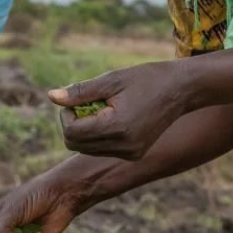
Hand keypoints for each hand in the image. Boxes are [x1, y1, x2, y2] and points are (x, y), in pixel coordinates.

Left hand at [50, 59, 193, 160]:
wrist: (181, 89)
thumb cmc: (145, 79)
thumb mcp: (111, 80)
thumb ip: (80, 91)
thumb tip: (51, 96)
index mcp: (117, 127)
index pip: (72, 133)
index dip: (66, 115)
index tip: (76, 100)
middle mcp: (124, 147)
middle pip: (75, 145)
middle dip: (73, 124)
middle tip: (87, 103)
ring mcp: (130, 154)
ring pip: (87, 150)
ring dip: (84, 131)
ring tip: (102, 108)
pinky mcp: (135, 154)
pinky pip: (103, 150)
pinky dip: (98, 136)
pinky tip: (112, 118)